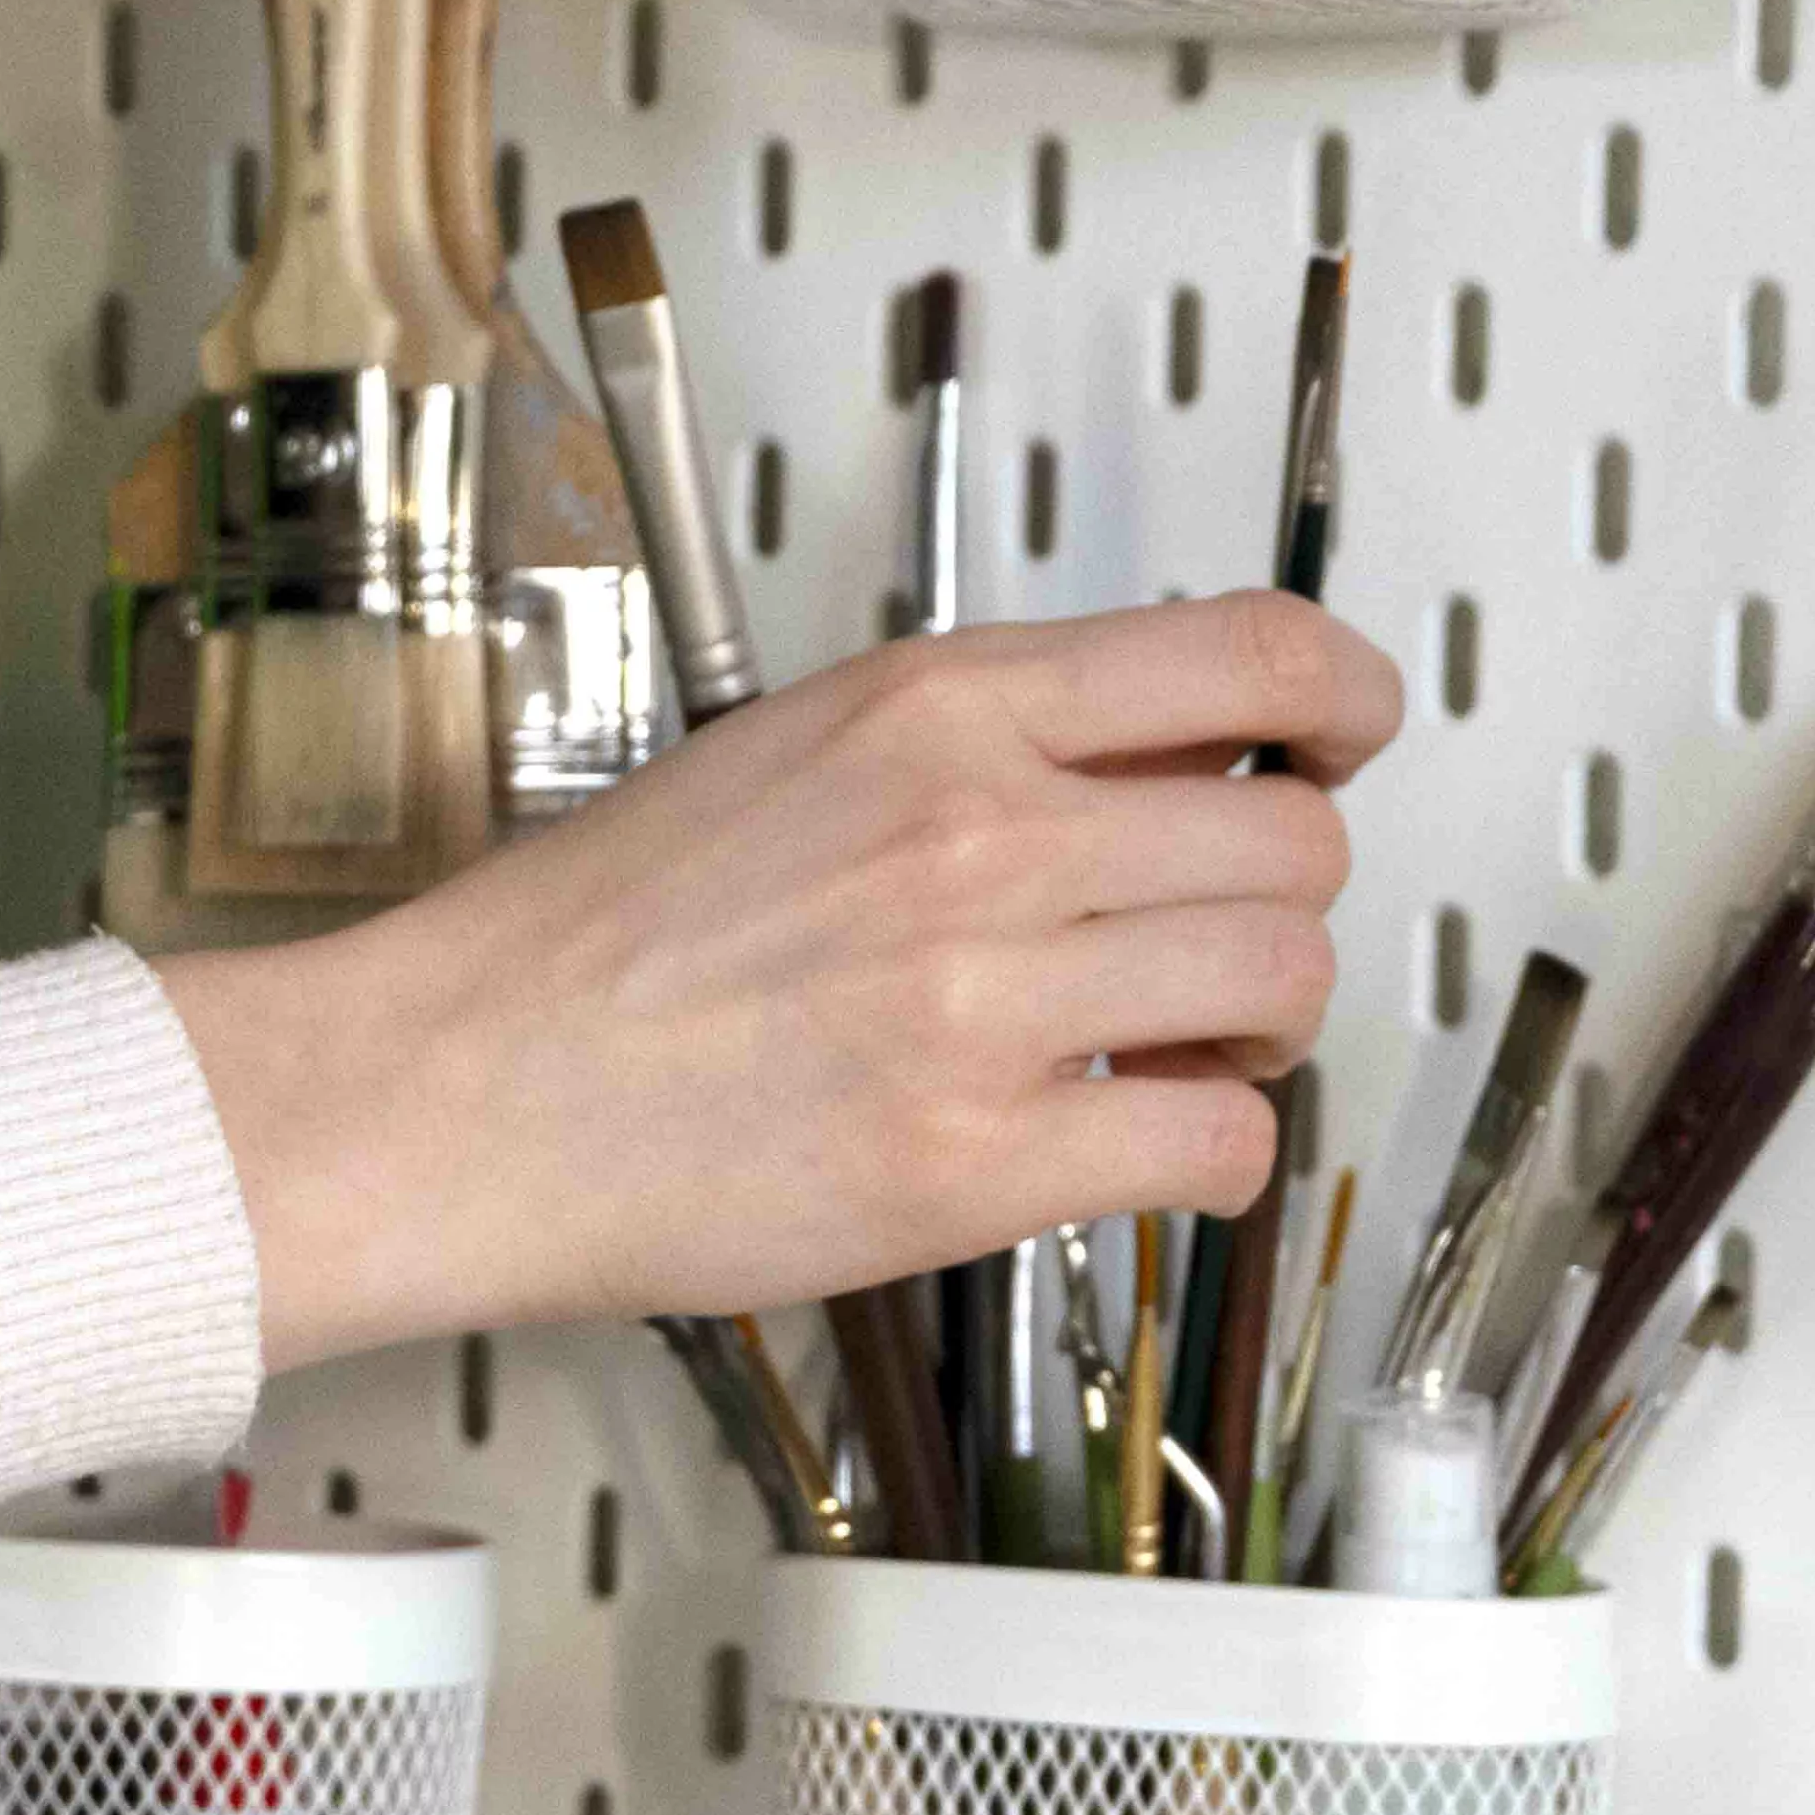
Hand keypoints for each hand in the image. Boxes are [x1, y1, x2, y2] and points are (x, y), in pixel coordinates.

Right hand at [162, 591, 1401, 1369]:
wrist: (469, 1084)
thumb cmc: (606, 931)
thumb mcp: (800, 749)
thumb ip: (989, 738)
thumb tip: (1174, 758)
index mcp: (938, 706)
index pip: (1252, 653)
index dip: (1345, 698)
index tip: (1345, 738)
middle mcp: (980, 832)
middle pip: (1295, 842)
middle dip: (1279, 897)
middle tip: (1212, 935)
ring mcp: (983, 999)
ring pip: (1281, 987)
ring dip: (1257, 1026)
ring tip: (1177, 1043)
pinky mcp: (975, 1161)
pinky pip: (1217, 1149)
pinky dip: (1212, 1154)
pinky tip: (1139, 1139)